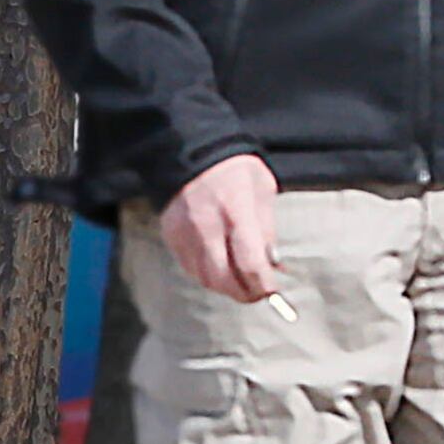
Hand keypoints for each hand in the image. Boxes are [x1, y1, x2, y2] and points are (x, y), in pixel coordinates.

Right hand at [159, 152, 282, 303]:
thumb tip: (272, 263)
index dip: (263, 285)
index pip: (250, 264)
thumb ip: (267, 228)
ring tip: (239, 280)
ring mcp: (185, 233)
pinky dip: (206, 273)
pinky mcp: (171, 235)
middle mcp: (207, 227)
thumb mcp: (262, 189)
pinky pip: (189, 267)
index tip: (272, 290)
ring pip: (205, 278)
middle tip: (256, 293)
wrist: (190, 150)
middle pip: (223, 280)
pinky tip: (218, 265)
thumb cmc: (234, 169)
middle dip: (243, 293)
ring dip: (224, 285)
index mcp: (236, 213)